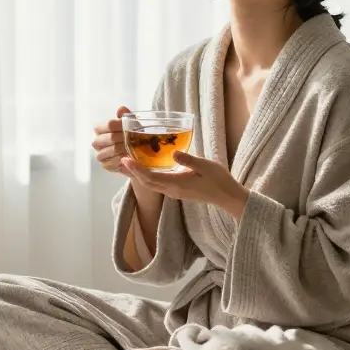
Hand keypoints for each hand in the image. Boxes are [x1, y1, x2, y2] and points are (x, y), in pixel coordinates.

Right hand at [92, 105, 131, 173]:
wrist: (136, 154)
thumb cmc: (131, 136)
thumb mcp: (132, 125)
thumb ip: (126, 116)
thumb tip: (120, 109)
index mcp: (101, 129)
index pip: (107, 124)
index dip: (119, 125)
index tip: (129, 127)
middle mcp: (97, 141)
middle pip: (109, 137)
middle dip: (123, 138)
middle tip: (133, 139)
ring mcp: (100, 154)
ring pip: (110, 150)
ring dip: (123, 149)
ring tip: (132, 148)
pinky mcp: (105, 165)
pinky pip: (111, 162)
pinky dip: (121, 159)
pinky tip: (128, 157)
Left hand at [121, 151, 250, 218]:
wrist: (227, 197)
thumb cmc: (218, 180)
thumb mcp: (205, 166)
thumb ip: (188, 159)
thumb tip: (173, 153)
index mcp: (177, 184)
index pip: (150, 178)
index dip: (136, 170)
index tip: (126, 160)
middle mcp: (172, 191)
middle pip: (147, 183)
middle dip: (133, 173)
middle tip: (122, 160)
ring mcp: (175, 193)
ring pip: (152, 185)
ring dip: (140, 176)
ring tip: (131, 165)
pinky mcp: (179, 192)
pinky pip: (159, 185)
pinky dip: (149, 178)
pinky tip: (149, 169)